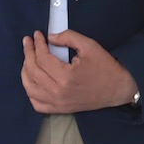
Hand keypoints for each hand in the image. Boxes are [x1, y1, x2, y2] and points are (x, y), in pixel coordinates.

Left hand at [20, 30, 138, 113]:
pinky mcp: (60, 109)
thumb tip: (49, 38)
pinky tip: (32, 80)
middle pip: (33, 72)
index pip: (42, 58)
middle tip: (28, 41)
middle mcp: (58, 93)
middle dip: (28, 53)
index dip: (37, 44)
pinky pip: (37, 104)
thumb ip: (68, 37)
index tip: (37, 34)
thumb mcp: (89, 45)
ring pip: (30, 89)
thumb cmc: (105, 66)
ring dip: (25, 72)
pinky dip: (30, 92)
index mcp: (65, 77)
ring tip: (28, 58)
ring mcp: (58, 103)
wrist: (119, 88)